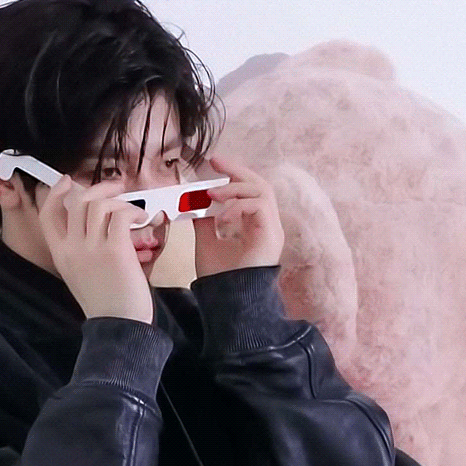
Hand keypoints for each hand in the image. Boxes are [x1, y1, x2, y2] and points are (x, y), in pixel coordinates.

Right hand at [38, 176, 153, 323]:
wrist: (118, 325)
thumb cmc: (106, 302)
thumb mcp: (80, 274)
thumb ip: (81, 249)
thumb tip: (95, 222)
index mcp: (60, 254)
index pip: (47, 215)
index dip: (56, 193)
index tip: (68, 181)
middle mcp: (72, 248)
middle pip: (76, 202)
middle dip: (97, 188)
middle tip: (115, 188)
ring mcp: (92, 248)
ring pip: (98, 205)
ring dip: (119, 202)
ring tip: (133, 212)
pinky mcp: (115, 249)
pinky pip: (120, 215)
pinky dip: (132, 212)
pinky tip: (141, 220)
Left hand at [192, 156, 284, 278]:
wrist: (228, 302)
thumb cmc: (220, 278)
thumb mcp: (206, 242)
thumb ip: (204, 221)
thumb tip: (193, 201)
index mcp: (255, 224)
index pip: (250, 189)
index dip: (233, 173)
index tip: (213, 163)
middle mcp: (268, 224)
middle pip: (260, 183)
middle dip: (237, 170)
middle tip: (215, 163)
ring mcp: (272, 230)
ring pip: (262, 191)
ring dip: (235, 188)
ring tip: (212, 195)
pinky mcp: (272, 236)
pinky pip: (259, 206)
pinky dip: (238, 206)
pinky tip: (221, 218)